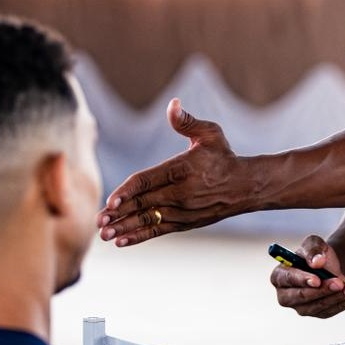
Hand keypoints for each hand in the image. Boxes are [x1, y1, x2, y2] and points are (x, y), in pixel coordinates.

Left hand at [99, 99, 246, 245]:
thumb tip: (172, 104)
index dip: (128, 190)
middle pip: (144, 204)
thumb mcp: (210, 133)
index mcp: (181, 169)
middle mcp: (180, 193)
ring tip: (105, 235)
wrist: (246, 186)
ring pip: (148, 220)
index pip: (148, 180)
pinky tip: (122, 241)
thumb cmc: (224, 157)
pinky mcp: (185, 223)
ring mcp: (182, 211)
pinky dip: (139, 236)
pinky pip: (159, 230)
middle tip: (98, 221)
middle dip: (119, 213)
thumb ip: (186, 121)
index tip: (111, 200)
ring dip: (125, 228)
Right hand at [269, 235, 344, 318]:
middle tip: (339, 283)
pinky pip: (333, 310)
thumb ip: (313, 250)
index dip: (302, 280)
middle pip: (301, 297)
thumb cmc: (316, 254)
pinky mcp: (319, 313)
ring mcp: (302, 307)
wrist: (331, 265)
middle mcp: (287, 295)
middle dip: (322, 291)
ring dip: (337, 297)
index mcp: (280, 276)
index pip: (287, 280)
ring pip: (319, 306)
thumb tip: (317, 262)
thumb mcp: (314, 243)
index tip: (317, 279)